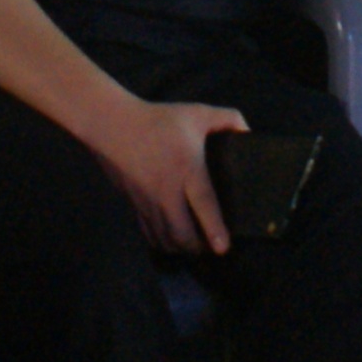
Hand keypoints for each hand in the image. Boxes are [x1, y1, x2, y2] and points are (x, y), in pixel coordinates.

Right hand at [98, 95, 248, 256]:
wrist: (113, 125)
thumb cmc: (159, 120)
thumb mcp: (197, 113)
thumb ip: (227, 119)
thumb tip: (248, 133)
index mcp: (187, 169)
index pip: (204, 205)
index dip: (214, 229)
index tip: (223, 248)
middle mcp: (168, 192)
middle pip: (182, 233)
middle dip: (198, 247)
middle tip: (212, 247)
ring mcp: (149, 202)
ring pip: (165, 238)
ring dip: (181, 248)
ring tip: (194, 246)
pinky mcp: (135, 205)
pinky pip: (149, 234)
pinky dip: (162, 242)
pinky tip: (171, 240)